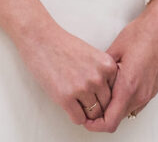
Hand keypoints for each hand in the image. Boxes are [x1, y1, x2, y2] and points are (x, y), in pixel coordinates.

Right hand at [0, 0, 118, 124]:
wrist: (41, 39)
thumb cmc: (64, 46)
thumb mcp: (93, 55)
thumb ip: (103, 74)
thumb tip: (109, 97)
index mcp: (107, 66)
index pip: (115, 92)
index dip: (105, 95)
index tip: (96, 93)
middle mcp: (98, 78)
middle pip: (106, 105)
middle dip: (96, 105)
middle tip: (86, 100)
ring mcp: (82, 88)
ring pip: (93, 114)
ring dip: (86, 111)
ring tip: (77, 101)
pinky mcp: (66, 97)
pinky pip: (78, 118)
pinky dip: (75, 115)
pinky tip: (69, 105)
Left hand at [82, 0, 157, 132]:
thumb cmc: (142, 33)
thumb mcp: (115, 50)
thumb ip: (102, 71)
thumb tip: (92, 81)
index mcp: (128, 86)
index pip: (110, 121)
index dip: (94, 125)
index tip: (86, 119)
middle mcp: (141, 94)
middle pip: (117, 118)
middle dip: (102, 115)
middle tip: (91, 103)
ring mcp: (149, 93)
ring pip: (127, 111)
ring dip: (114, 107)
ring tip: (103, 91)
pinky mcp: (153, 89)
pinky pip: (136, 103)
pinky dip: (125, 101)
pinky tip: (118, 85)